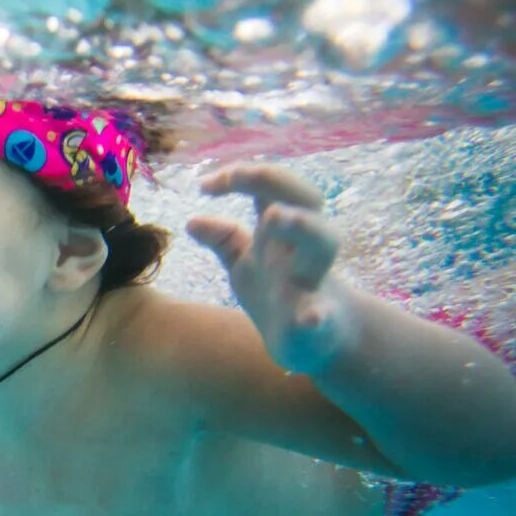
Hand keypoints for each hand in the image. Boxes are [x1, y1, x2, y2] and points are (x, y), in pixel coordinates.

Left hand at [188, 163, 354, 374]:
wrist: (316, 340)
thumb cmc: (278, 291)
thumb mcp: (246, 263)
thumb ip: (225, 240)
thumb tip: (192, 222)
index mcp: (281, 231)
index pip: (268, 186)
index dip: (239, 176)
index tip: (203, 185)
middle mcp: (301, 246)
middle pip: (305, 198)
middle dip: (276, 180)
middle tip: (241, 175)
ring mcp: (313, 280)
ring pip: (323, 242)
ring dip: (300, 224)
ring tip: (272, 215)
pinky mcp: (320, 320)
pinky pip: (323, 312)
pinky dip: (317, 314)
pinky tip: (309, 319)